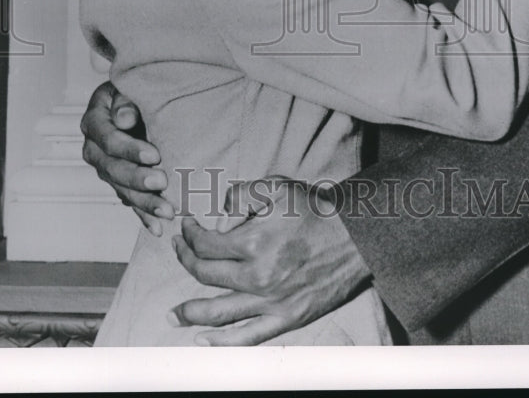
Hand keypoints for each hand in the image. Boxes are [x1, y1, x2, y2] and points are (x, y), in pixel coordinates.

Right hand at [80, 81, 173, 233]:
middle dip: (138, 179)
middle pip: (113, 169)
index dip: (130, 149)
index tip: (155, 155)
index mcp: (94, 121)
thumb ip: (126, 101)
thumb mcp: (129, 87)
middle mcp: (94, 149)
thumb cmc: (135, 91)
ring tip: (167, 211)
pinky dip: (143, 216)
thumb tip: (124, 119)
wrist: (136, 102)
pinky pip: (129, 201)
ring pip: (121, 189)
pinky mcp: (118, 182)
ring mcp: (105, 168)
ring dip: (144, 203)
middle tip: (162, 182)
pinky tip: (157, 228)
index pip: (109, 139)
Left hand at [169, 176, 371, 344]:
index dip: (189, 234)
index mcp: (253, 241)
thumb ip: (241, 195)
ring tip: (173, 313)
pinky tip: (203, 340)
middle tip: (178, 251)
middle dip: (184, 261)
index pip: (205, 244)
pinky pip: (247, 338)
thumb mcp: (277, 187)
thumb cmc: (315, 210)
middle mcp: (257, 275)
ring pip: (218, 312)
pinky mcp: (286, 319)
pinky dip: (222, 342)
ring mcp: (271, 301)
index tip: (186, 227)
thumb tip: (217, 214)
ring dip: (190, 312)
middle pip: (205, 275)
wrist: (354, 237)